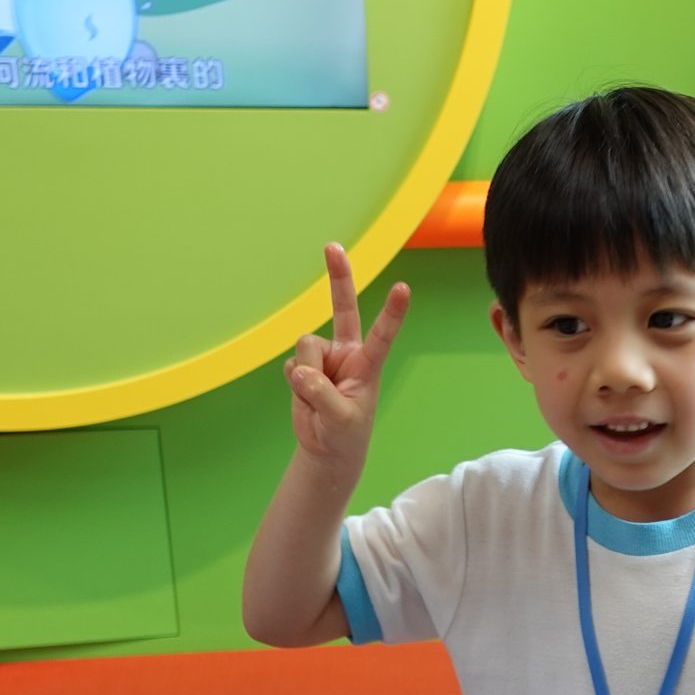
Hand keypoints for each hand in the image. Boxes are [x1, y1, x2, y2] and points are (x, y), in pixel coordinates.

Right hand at [287, 242, 408, 468]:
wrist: (327, 448)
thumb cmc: (346, 434)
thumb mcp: (341, 420)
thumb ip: (322, 395)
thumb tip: (299, 371)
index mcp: (368, 364)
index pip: (382, 334)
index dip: (391, 312)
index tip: (404, 288)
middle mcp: (347, 352)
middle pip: (342, 308)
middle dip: (338, 277)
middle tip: (332, 246)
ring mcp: (323, 357)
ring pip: (305, 346)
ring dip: (306, 375)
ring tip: (317, 399)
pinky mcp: (302, 366)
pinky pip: (290, 366)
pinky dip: (294, 385)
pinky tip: (305, 398)